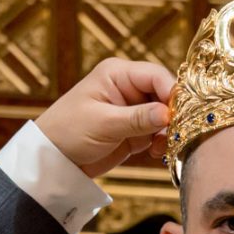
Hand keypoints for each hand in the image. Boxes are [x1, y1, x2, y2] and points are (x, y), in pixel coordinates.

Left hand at [36, 57, 174, 178]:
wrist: (53, 159)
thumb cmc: (68, 132)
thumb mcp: (103, 124)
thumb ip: (138, 118)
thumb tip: (168, 113)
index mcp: (118, 74)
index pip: (155, 75)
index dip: (172, 91)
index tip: (180, 112)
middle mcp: (129, 87)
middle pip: (165, 94)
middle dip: (173, 113)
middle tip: (178, 132)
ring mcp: (133, 109)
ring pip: (165, 115)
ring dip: (169, 130)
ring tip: (162, 146)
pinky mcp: (135, 130)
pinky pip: (158, 132)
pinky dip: (162, 142)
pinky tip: (156, 152)